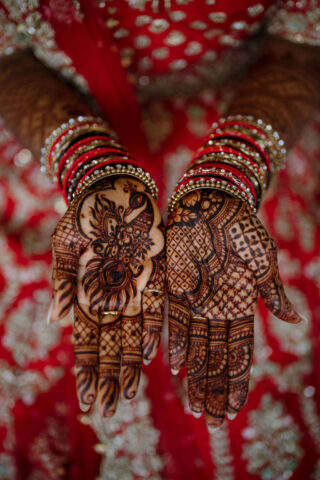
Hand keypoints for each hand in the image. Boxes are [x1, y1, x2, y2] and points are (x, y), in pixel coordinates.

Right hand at [50, 177, 164, 416]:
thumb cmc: (83, 215)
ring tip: (130, 393)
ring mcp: (134, 287)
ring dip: (130, 363)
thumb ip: (63, 282)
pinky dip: (153, 329)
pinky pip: (156, 306)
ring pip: (133, 332)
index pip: (87, 340)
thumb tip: (58, 321)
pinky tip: (152, 354)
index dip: (87, 369)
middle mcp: (112, 296)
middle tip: (110, 410)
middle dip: (109, 376)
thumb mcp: (65, 246)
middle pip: (111, 344)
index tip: (88, 399)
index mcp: (87, 292)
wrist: (113, 188)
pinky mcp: (156, 274)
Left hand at [166, 189, 301, 427]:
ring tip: (195, 406)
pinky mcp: (175, 286)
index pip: (240, 352)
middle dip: (215, 389)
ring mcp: (196, 300)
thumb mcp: (263, 260)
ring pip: (196, 346)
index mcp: (241, 305)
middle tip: (212, 421)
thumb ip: (272, 292)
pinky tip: (177, 365)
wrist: (214, 200)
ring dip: (196, 375)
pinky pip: (176, 319)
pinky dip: (178, 340)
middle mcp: (217, 309)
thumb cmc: (243, 228)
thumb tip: (293, 321)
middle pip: (216, 357)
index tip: (234, 409)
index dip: (237, 381)